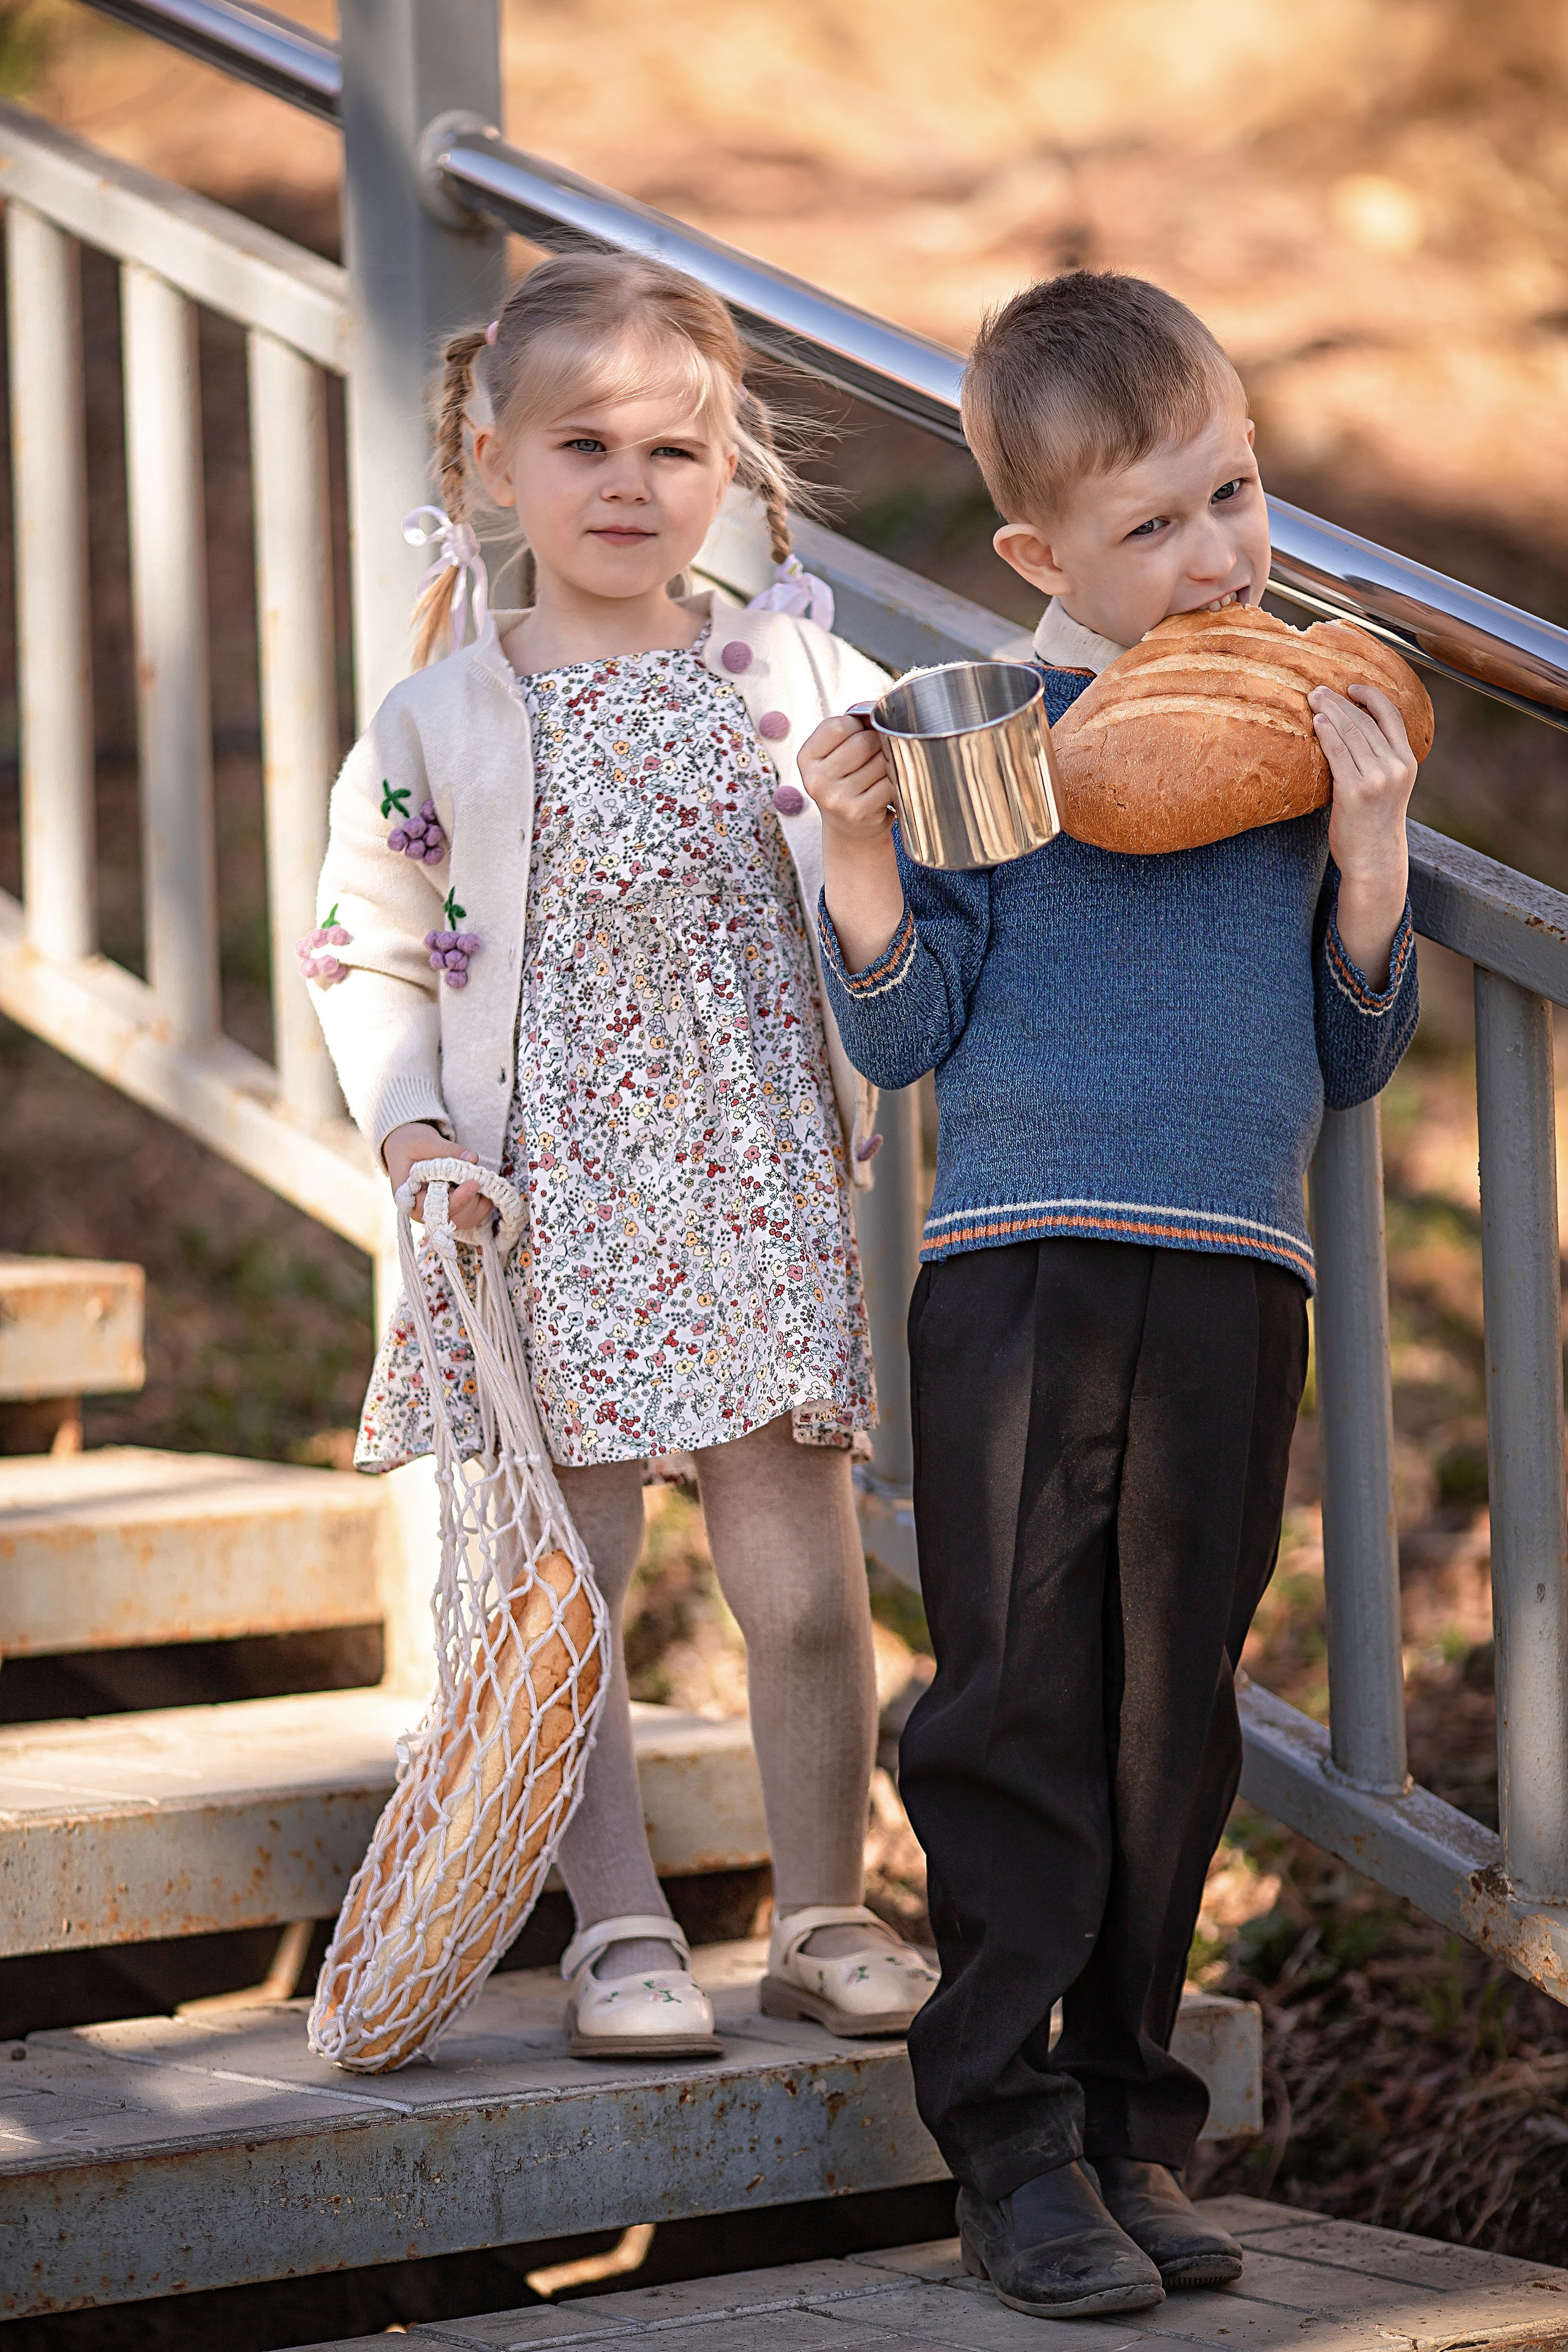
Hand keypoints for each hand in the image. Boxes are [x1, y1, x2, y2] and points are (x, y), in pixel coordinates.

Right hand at [382, 1122, 490, 1232]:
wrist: (405, 1145)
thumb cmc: (409, 1144)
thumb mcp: (424, 1142)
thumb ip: (446, 1150)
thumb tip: (472, 1158)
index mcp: (409, 1198)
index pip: (435, 1208)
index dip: (457, 1199)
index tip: (474, 1184)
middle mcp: (423, 1211)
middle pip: (453, 1217)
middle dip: (471, 1199)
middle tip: (480, 1177)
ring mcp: (437, 1212)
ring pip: (465, 1219)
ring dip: (478, 1202)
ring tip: (480, 1179)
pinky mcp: (450, 1209)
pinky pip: (472, 1216)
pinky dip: (482, 1204)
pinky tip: (484, 1186)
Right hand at [799, 713, 896, 844]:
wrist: (848, 828)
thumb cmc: (845, 780)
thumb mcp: (832, 753)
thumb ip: (848, 727)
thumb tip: (880, 708)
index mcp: (806, 758)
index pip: (839, 725)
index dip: (857, 725)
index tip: (859, 735)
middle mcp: (817, 780)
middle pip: (863, 742)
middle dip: (877, 742)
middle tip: (875, 754)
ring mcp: (837, 798)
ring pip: (881, 760)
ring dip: (888, 761)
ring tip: (879, 772)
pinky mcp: (859, 812)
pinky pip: (891, 782)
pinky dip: (895, 780)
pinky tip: (885, 787)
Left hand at [1310, 682, 1416, 988]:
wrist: (1374, 860)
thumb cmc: (1373, 823)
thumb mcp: (1386, 786)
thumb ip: (1377, 759)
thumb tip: (1349, 729)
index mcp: (1407, 762)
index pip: (1391, 716)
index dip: (1372, 697)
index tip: (1353, 687)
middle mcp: (1395, 766)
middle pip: (1365, 721)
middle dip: (1341, 702)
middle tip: (1318, 690)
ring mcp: (1376, 778)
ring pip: (1351, 733)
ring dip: (1330, 712)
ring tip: (1313, 699)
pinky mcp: (1355, 791)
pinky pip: (1338, 754)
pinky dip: (1327, 734)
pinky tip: (1316, 723)